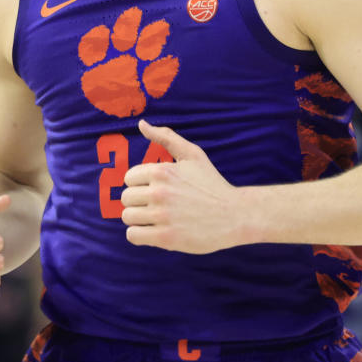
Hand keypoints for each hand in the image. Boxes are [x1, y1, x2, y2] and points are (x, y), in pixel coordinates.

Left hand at [121, 119, 243, 253]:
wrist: (235, 215)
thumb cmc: (212, 184)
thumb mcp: (193, 155)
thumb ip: (166, 137)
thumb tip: (141, 124)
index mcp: (162, 171)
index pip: (129, 178)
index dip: (141, 184)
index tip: (155, 189)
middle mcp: (159, 192)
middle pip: (126, 198)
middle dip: (138, 202)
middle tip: (156, 206)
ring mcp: (162, 216)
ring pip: (127, 216)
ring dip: (138, 219)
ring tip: (155, 219)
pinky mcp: (166, 238)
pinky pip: (133, 235)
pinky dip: (139, 235)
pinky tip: (153, 231)